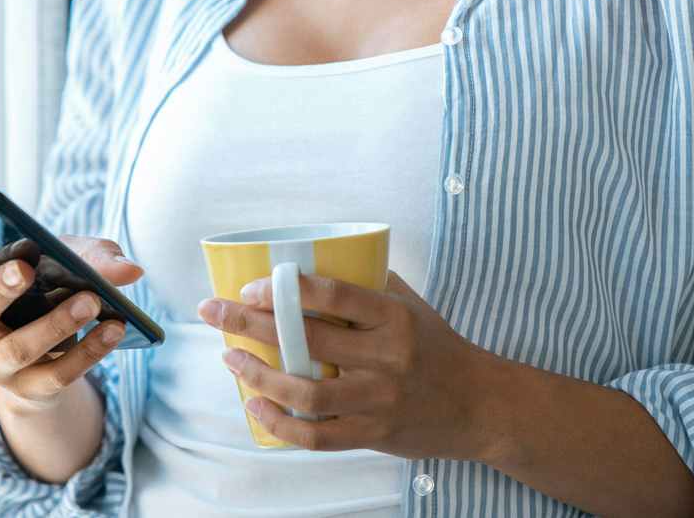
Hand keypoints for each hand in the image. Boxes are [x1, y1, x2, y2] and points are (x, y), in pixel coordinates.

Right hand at [0, 211, 142, 409]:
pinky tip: (115, 329)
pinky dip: (90, 350)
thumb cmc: (45, 292)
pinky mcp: (30, 389)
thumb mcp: (62, 264)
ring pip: (22, 346)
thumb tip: (128, 270)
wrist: (45, 358)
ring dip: (58, 322)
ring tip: (92, 301)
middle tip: (26, 266)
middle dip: (1, 288)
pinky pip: (59, 373)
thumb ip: (90, 257)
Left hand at [198, 270, 492, 459]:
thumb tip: (309, 258)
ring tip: (229, 359)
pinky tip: (254, 405)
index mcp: (393, 316)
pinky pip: (316, 436)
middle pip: (306, 339)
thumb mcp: (410, 304)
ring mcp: (379, 400)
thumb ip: (367, 283)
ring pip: (305, 392)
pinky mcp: (373, 435)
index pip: (330, 294)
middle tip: (213, 311)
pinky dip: (278, 423)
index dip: (283, 289)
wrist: (480, 404)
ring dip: (257, 376)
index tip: (248, 286)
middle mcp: (386, 357)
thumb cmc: (437, 345)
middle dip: (249, 323)